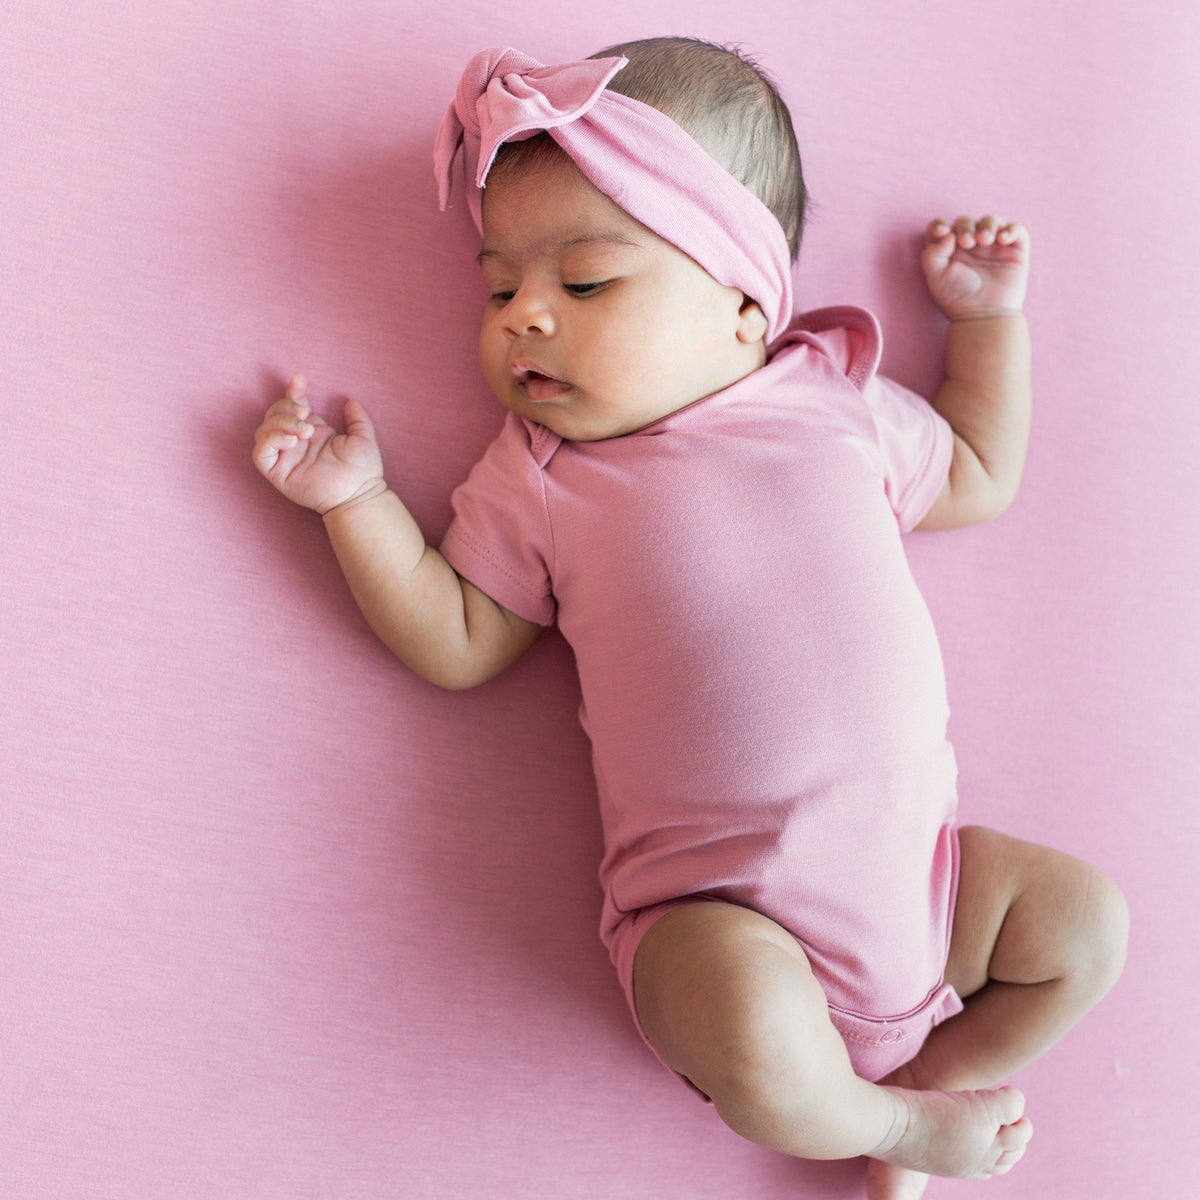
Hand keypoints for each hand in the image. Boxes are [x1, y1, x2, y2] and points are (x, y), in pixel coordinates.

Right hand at [252, 374, 385, 513]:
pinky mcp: (278, 474)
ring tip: (303, 429)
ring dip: (280, 423)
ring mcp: (285, 458)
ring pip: (263, 431)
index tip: (299, 380)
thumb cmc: (363, 470)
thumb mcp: (363, 437)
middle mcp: (296, 442)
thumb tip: (351, 400)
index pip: (293, 405)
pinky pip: (261, 453)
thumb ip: (357, 419)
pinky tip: (292, 440)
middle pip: (274, 414)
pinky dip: (271, 440)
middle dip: (284, 407)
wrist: (360, 493)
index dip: (292, 391)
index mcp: (312, 431)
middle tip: (304, 414)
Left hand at [921, 216, 1029, 320]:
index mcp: (948, 252)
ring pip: (991, 221)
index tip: (941, 232)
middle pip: (966, 221)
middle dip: (965, 227)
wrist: (983, 315)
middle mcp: (970, 246)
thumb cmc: (957, 299)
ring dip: (987, 226)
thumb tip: (948, 233)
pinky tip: (1002, 239)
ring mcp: (993, 247)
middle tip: (966, 243)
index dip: (939, 224)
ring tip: (983, 241)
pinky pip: (1017, 229)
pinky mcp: (1014, 250)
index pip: (942, 228)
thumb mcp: (935, 277)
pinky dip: (1011, 229)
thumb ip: (932, 253)